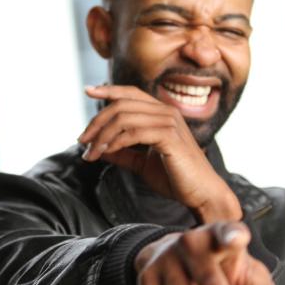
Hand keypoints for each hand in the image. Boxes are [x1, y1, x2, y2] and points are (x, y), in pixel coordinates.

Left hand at [78, 84, 240, 221]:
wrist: (202, 193)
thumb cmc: (176, 178)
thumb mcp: (142, 164)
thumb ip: (122, 153)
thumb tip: (97, 149)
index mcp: (162, 113)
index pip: (131, 93)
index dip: (109, 90)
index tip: (88, 91)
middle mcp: (167, 112)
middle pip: (122, 105)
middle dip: (97, 122)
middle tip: (82, 141)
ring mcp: (169, 122)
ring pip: (124, 118)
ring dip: (102, 135)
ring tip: (91, 153)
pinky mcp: (169, 137)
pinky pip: (134, 133)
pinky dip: (115, 142)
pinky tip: (106, 153)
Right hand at [134, 221, 284, 284]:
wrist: (174, 254)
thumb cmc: (220, 265)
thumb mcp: (245, 273)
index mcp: (219, 235)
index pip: (226, 233)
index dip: (232, 235)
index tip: (238, 238)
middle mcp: (190, 241)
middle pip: (210, 284)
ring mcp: (165, 257)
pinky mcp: (146, 274)